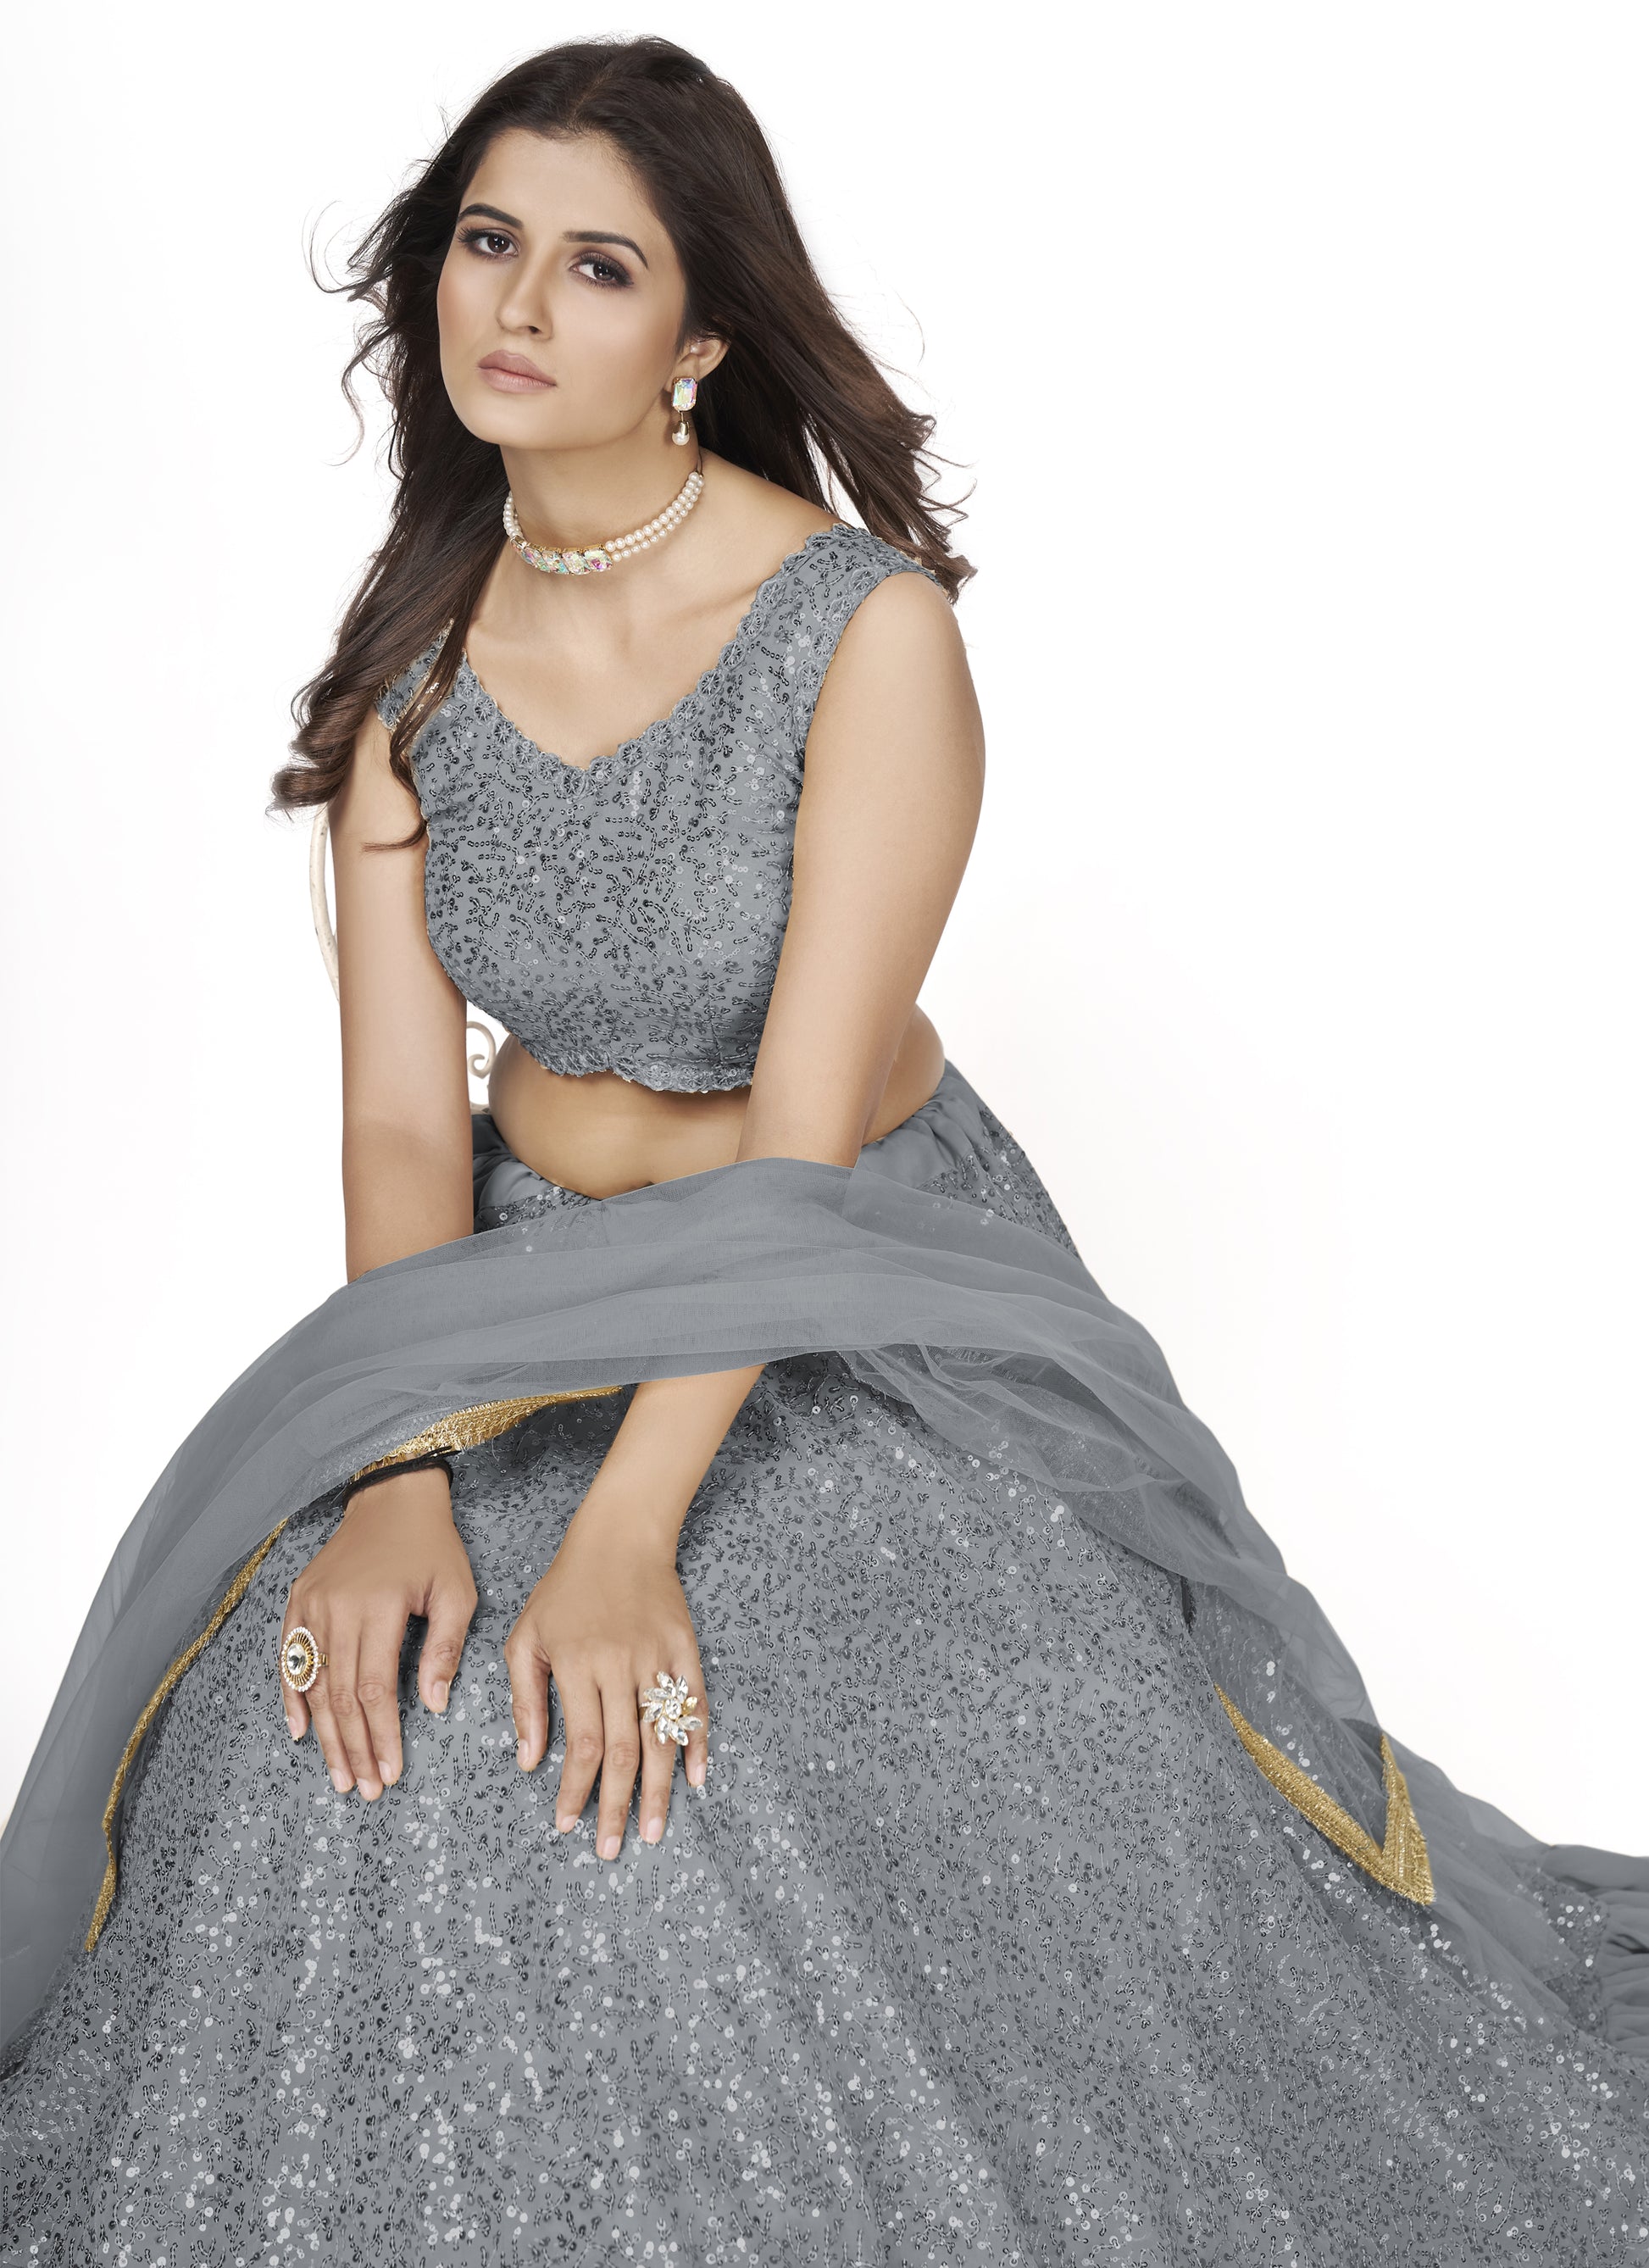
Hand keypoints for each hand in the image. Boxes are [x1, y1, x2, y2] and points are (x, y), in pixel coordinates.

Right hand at [279, 1465, 478, 1800]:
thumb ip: (445, 1648)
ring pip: (314, 1684)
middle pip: (340, 1696)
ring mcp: (312, 1605)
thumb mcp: (456, 1592)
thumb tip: (434, 1705)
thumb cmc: (432, 1547)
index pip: (374, 1689)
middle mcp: (337, 1609)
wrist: (392, 1498)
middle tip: (363, 1789)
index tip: (390, 1773)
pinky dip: (292, 1697)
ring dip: (325, 1735)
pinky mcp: (298, 1600)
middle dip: (352, 1748)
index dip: (381, 1735)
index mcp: (378, 1608)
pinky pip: (290, 1658)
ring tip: (338, 1774)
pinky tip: (300, 1730)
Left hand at [505, 1496, 708, 1859]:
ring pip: (661, 1736)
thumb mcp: (526, 1638)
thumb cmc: (565, 1588)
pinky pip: (695, 1704)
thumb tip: (529, 1762)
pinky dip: (698, 1743)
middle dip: (618, 1806)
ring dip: (659, 1790)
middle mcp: (620, 1666)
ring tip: (654, 1831)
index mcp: (577, 1665)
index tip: (566, 1825)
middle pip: (624, 1751)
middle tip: (613, 1848)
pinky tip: (696, 1779)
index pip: (581, 1744)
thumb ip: (526, 1700)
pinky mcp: (686, 1649)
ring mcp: (657, 1658)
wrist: (621, 1536)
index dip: (575, 1790)